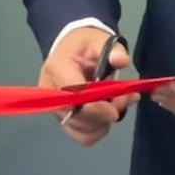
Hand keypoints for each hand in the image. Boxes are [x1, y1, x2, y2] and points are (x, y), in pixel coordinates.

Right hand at [42, 26, 137, 147]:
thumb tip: (121, 60)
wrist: (72, 50)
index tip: (114, 109)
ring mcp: (54, 107)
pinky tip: (106, 117)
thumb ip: (114, 49)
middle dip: (103, 114)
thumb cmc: (86, 45)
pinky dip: (96, 130)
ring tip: (117, 105)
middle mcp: (50, 91)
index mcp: (57, 68)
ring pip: (80, 128)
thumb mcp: (101, 40)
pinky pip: (79, 135)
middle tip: (125, 100)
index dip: (95, 106)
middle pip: (76, 116)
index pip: (72, 95)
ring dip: (102, 122)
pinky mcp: (62, 119)